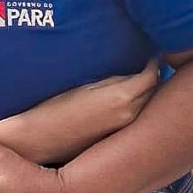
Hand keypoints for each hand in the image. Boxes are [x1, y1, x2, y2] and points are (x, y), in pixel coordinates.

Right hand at [8, 59, 157, 162]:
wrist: (38, 139)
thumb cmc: (54, 108)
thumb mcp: (85, 86)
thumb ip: (113, 80)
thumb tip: (132, 75)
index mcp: (122, 98)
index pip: (151, 76)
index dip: (152, 63)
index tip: (150, 52)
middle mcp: (129, 115)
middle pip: (154, 92)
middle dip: (153, 77)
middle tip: (148, 63)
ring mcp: (124, 129)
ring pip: (147, 106)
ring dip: (147, 93)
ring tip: (140, 79)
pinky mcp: (116, 138)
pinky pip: (135, 117)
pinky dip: (137, 106)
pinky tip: (128, 100)